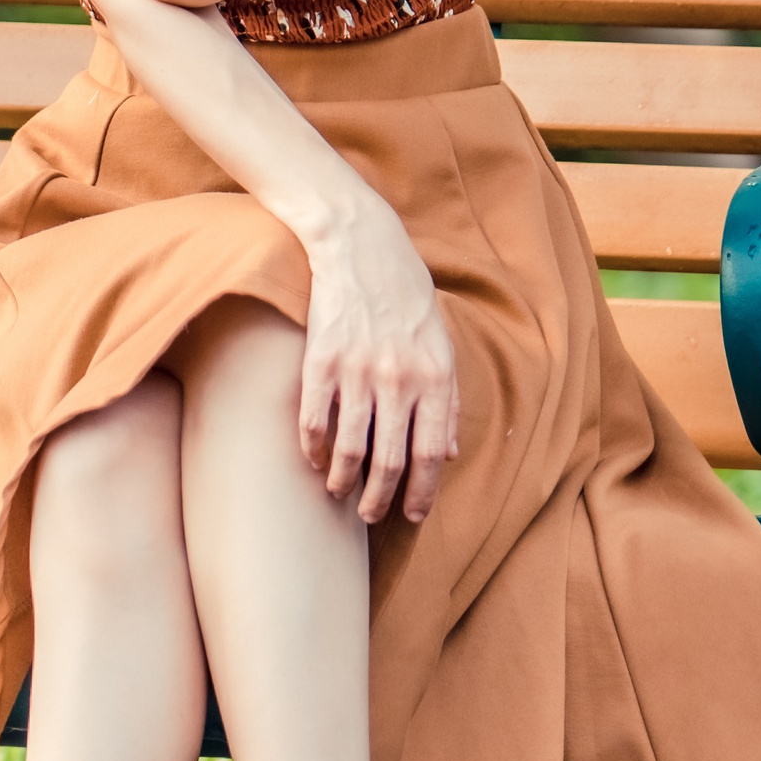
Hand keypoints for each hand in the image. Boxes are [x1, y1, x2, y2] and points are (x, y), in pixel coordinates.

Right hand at [295, 209, 459, 525]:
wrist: (361, 244)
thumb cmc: (406, 294)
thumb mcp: (441, 342)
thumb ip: (447, 399)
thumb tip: (447, 451)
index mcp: (436, 376)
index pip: (431, 453)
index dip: (422, 492)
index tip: (412, 515)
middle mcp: (399, 378)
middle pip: (391, 460)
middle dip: (381, 498)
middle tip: (371, 513)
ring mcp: (358, 370)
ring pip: (349, 447)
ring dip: (343, 479)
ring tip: (339, 491)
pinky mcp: (320, 359)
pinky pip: (314, 419)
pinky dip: (312, 447)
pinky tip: (312, 459)